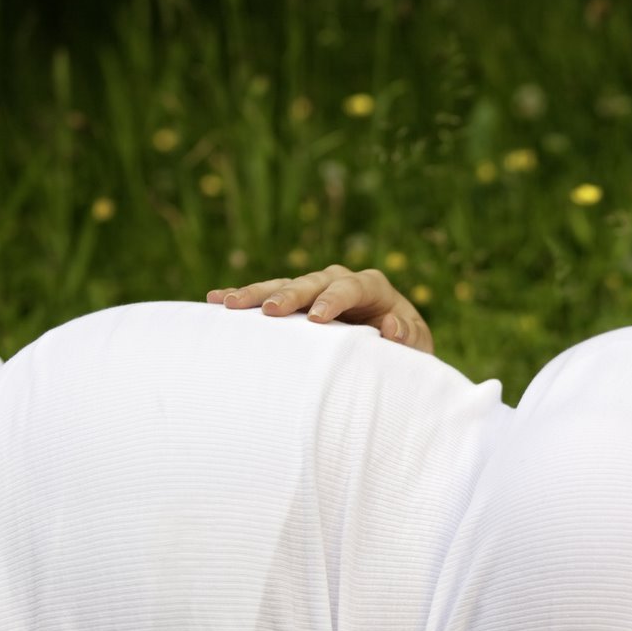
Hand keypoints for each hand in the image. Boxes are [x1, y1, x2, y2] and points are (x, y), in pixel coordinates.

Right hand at [206, 264, 433, 353]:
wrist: (394, 349)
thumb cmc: (407, 348)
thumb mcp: (416, 346)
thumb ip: (408, 336)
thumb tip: (391, 327)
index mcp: (373, 287)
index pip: (353, 286)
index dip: (334, 299)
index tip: (317, 319)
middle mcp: (341, 281)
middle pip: (312, 282)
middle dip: (290, 295)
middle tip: (269, 311)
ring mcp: (316, 290)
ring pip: (284, 286)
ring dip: (257, 294)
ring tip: (228, 304)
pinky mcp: (297, 303)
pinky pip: (269, 296)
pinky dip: (246, 298)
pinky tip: (215, 301)